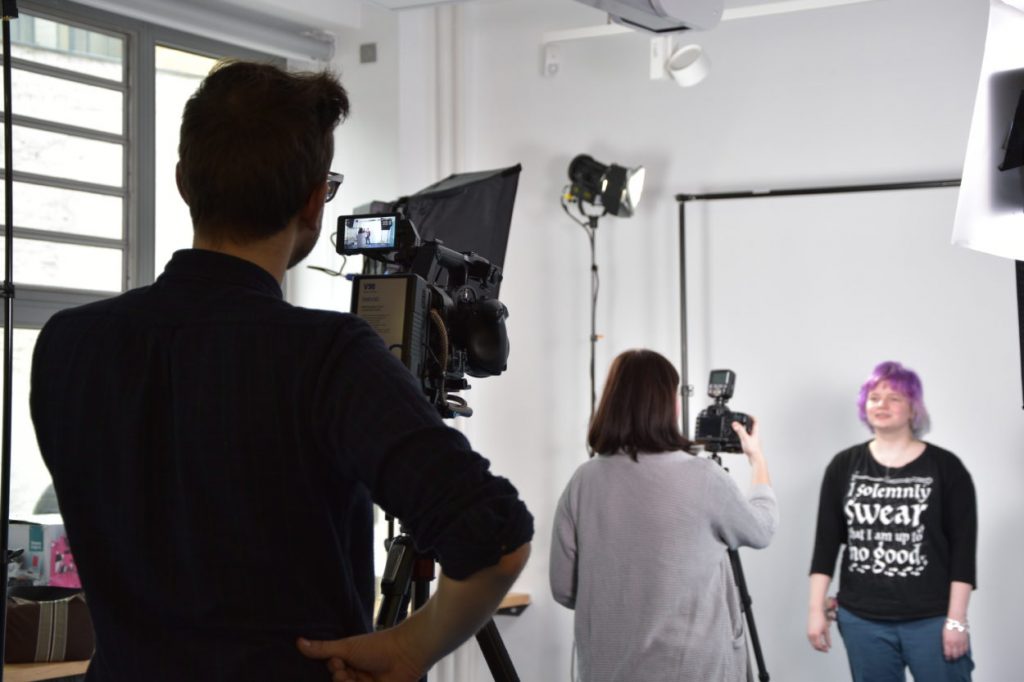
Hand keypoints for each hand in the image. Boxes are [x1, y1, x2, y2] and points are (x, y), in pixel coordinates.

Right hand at [298, 628, 426, 681]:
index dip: (335, 669)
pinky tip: (366, 681)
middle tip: (350, 671)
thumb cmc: (378, 646)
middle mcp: (358, 674)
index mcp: (351, 662)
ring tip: (361, 678)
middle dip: (343, 679)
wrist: (405, 653)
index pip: (334, 672)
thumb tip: (298, 641)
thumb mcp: (347, 648)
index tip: (340, 662)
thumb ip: (323, 649)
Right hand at [731, 417, 762, 461]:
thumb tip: (735, 423)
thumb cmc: (753, 450)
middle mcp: (755, 435)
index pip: (755, 421)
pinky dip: (743, 435)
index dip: (751, 416)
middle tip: (741, 419)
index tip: (746, 414)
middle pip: (752, 425)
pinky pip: (747, 437)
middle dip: (746, 422)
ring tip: (738, 427)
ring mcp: (753, 439)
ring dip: (744, 428)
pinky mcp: (750, 444)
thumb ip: (740, 430)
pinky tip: (739, 438)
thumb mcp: (745, 438)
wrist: (755, 458)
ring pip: (749, 431)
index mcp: (755, 432)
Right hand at [807, 609, 830, 652]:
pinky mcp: (808, 631)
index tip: (828, 650)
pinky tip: (820, 641)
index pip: (819, 646)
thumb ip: (828, 639)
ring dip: (818, 645)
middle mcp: (810, 635)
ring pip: (812, 643)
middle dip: (820, 648)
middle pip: (815, 646)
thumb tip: (829, 646)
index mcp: (815, 635)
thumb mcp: (826, 630)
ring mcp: (808, 633)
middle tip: (826, 649)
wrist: (815, 612)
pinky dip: (815, 642)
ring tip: (824, 645)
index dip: (823, 649)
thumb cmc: (821, 620)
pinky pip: (811, 640)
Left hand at [942, 626, 968, 660]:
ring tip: (957, 657)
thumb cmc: (949, 626)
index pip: (948, 653)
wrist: (956, 620)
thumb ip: (945, 642)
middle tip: (952, 659)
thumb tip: (946, 649)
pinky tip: (962, 653)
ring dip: (959, 656)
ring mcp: (961, 642)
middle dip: (953, 658)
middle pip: (955, 655)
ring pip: (961, 653)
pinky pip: (965, 649)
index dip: (947, 657)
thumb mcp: (943, 634)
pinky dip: (964, 652)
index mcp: (947, 641)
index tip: (947, 658)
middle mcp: (954, 643)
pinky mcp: (965, 641)